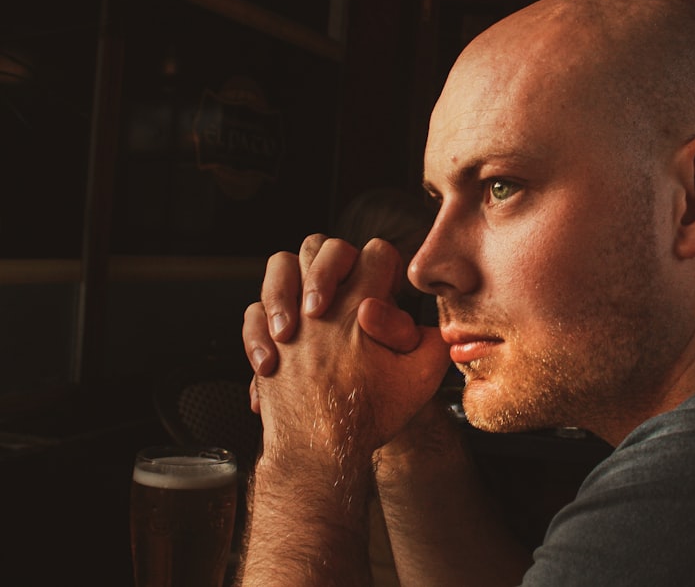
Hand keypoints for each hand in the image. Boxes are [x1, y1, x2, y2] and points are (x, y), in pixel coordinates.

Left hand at [254, 237, 450, 461]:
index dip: (387, 266)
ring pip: (280, 266)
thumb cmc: (368, 416)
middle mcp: (320, 308)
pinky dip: (265, 318)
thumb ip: (435, 340)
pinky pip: (253, 310)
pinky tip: (283, 339)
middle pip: (325, 247)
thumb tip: (427, 319)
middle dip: (339, 262)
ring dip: (296, 279)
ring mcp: (289, 322)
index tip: (387, 289)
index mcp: (361, 306)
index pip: (377, 252)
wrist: (319, 453)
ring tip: (312, 306)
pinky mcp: (265, 343)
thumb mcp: (422, 376)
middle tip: (349, 293)